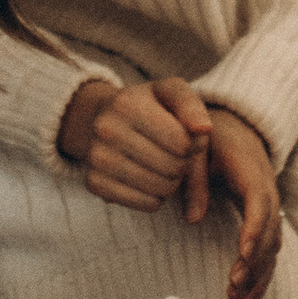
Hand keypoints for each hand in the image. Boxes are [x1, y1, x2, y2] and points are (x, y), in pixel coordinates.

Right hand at [58, 73, 212, 218]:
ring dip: (172, 183)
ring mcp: (96, 159)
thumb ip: (192, 107)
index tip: (185, 138)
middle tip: (175, 155)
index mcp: (126, 104)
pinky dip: (156, 197)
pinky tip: (149, 179)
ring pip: (161, 190)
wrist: (100, 118)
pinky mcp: (94, 183)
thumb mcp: (170, 93)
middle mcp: (106, 130)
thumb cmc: (146, 106)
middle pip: (172, 167)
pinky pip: (146, 205)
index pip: (181, 142)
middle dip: (182, 165)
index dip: (192, 145)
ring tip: (164, 166)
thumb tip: (203, 130)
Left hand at [204, 107, 283, 298]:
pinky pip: (269, 249)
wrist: (235, 125)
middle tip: (233, 287)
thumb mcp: (197, 148)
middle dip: (254, 261)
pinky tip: (248, 298)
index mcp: (252, 172)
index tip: (242, 254)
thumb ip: (193, 178)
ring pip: (273, 246)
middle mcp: (268, 192)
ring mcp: (271, 207)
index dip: (253, 229)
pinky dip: (262, 274)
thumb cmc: (210, 136)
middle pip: (270, 231)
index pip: (259, 204)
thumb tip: (193, 220)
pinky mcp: (265, 219)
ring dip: (259, 274)